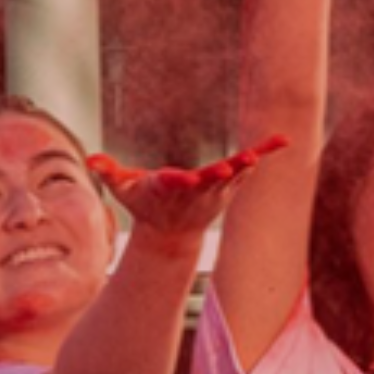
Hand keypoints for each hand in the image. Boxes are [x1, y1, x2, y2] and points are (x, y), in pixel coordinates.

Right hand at [91, 135, 289, 241]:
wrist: (171, 232)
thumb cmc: (144, 203)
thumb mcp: (122, 190)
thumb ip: (108, 173)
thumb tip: (90, 160)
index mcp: (169, 188)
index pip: (174, 184)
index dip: (179, 181)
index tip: (184, 178)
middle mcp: (195, 190)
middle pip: (207, 181)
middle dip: (218, 174)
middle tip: (230, 168)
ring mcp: (215, 189)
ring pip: (232, 175)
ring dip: (244, 165)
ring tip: (255, 155)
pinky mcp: (229, 185)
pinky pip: (249, 168)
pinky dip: (265, 153)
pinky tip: (283, 140)